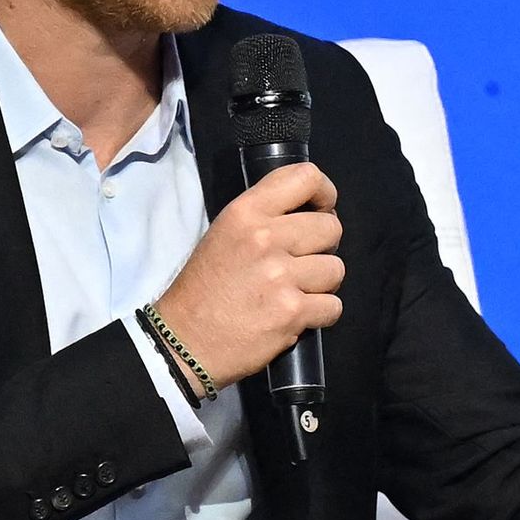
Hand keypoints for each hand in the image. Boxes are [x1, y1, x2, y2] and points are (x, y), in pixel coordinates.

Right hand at [152, 162, 342, 387]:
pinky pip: (333, 306)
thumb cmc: (204, 289)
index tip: (321, 210)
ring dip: (322, 285)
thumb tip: (312, 212)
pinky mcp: (292, 311)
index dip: (325, 194)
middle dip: (323, 248)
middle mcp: (264, 238)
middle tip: (301, 263)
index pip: (306, 178)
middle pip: (331, 228)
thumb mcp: (224, 234)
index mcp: (246, 213)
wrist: (183, 341)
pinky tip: (295, 316)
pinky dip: (320, 315)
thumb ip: (265, 218)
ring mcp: (280, 275)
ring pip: (336, 269)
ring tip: (294, 292)